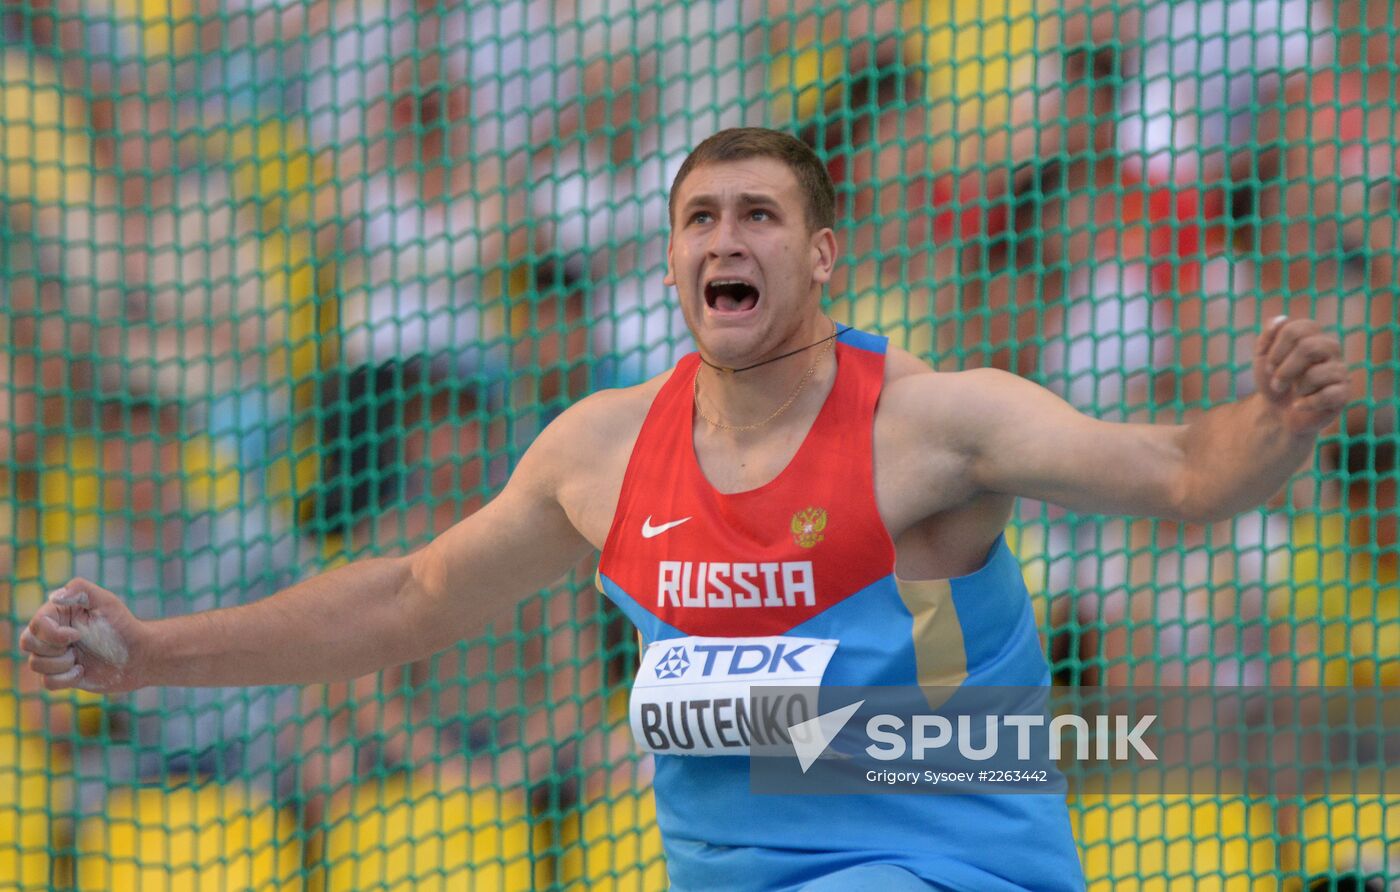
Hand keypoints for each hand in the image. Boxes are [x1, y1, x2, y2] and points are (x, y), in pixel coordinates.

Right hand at [19, 579, 143, 692]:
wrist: (139, 657)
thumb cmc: (123, 627)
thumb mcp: (106, 601)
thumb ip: (81, 589)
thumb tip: (54, 597)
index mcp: (59, 614)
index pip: (36, 624)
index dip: (53, 634)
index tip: (78, 634)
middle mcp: (53, 634)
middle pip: (28, 643)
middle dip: (54, 648)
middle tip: (78, 644)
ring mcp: (55, 655)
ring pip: (35, 664)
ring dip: (62, 664)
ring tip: (82, 658)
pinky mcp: (61, 675)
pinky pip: (46, 683)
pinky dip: (65, 679)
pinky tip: (82, 671)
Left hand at [1253, 316, 1348, 435]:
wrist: (1277, 413)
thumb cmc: (1273, 380)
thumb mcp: (1262, 358)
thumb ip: (1268, 336)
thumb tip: (1281, 318)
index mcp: (1312, 336)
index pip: (1296, 329)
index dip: (1277, 349)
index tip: (1269, 366)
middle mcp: (1330, 349)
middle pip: (1309, 347)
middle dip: (1284, 369)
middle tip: (1276, 383)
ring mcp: (1339, 371)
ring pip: (1316, 373)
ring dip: (1296, 387)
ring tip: (1294, 393)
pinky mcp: (1343, 393)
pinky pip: (1328, 395)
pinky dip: (1306, 403)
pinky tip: (1300, 405)